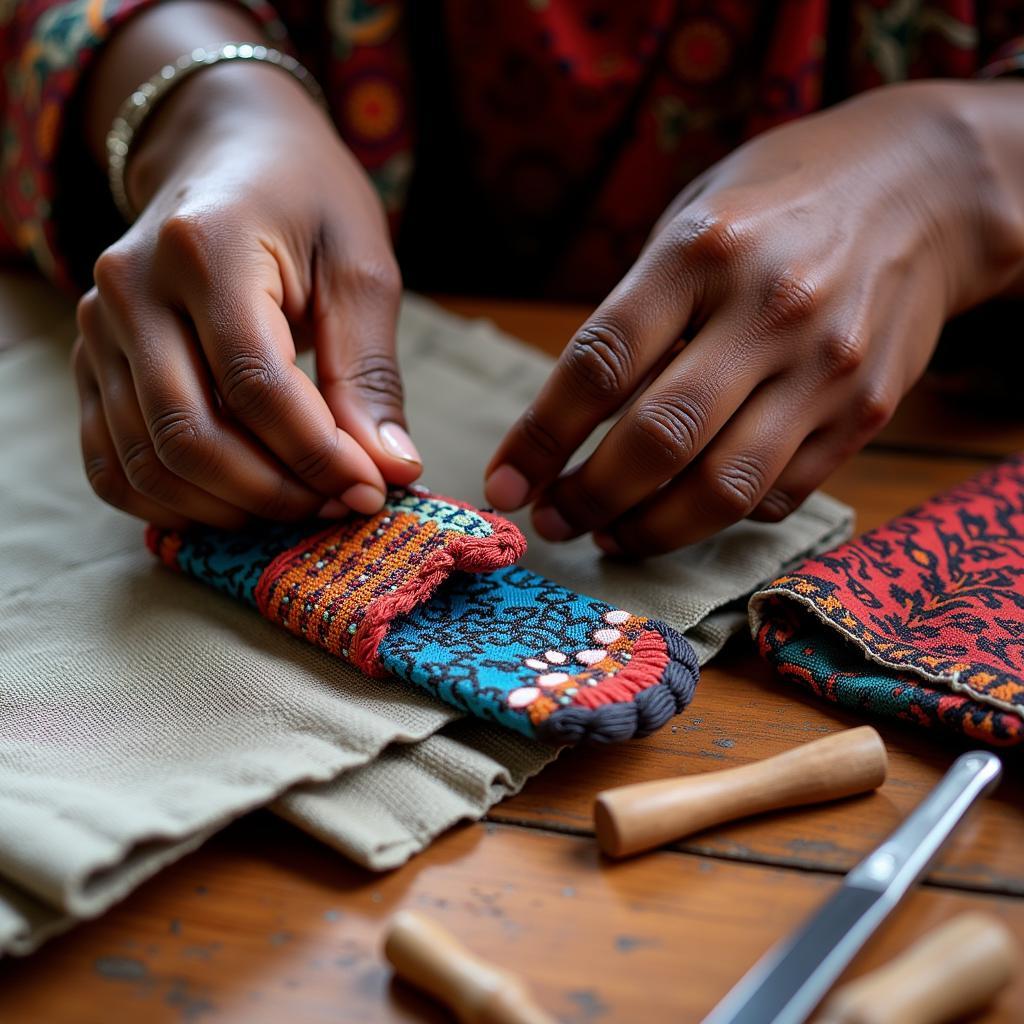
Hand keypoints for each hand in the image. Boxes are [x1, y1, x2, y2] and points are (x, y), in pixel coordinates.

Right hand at [73, 60, 420, 528]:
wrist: (225, 149)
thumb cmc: (306, 199)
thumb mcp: (359, 269)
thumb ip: (369, 373)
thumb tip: (391, 469)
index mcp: (205, 247)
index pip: (255, 385)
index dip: (318, 456)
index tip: (373, 490)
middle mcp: (131, 289)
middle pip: (191, 435)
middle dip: (277, 492)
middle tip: (340, 506)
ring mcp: (97, 330)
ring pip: (148, 462)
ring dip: (230, 508)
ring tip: (300, 505)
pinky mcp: (90, 363)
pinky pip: (111, 464)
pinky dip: (172, 504)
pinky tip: (235, 506)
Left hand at [485, 81, 1023, 555]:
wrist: (923, 190)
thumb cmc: (778, 202)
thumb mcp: (693, 223)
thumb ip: (638, 314)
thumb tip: (572, 420)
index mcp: (703, 253)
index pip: (599, 365)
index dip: (540, 439)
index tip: (504, 483)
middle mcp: (769, 312)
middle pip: (658, 440)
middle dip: (588, 497)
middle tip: (553, 518)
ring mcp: (826, 369)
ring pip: (722, 488)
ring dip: (649, 530)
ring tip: (609, 534)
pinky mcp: (866, 412)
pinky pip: (778, 494)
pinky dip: (719, 516)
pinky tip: (685, 510)